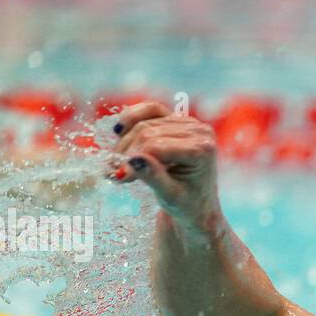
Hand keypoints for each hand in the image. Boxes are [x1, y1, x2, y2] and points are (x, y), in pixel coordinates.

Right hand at [109, 102, 219, 228]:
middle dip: (127, 151)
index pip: (156, 146)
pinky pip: (151, 110)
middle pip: (148, 132)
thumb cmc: (186, 204)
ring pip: (145, 123)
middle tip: (113, 172)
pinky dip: (133, 118)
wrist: (198, 205)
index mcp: (202, 150)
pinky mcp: (179, 120)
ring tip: (117, 162)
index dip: (132, 159)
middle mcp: (199, 131)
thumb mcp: (169, 196)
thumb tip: (132, 160)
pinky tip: (119, 131)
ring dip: (126, 142)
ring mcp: (190, 123)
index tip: (118, 177)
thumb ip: (153, 177)